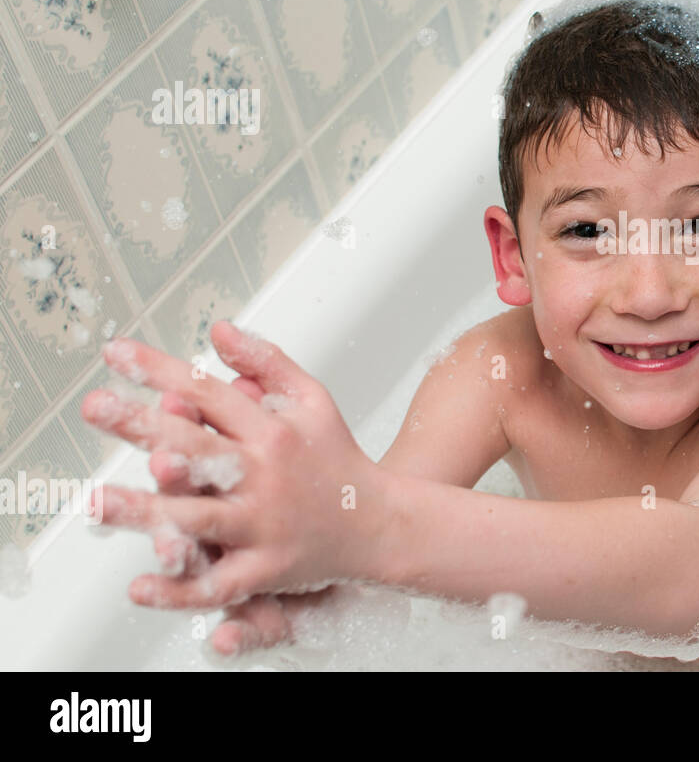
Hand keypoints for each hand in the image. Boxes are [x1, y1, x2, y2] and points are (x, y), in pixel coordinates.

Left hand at [81, 321, 378, 613]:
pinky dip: (179, 589)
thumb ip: (266, 363)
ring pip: (199, 516)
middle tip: (96, 407)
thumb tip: (217, 329)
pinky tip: (139, 586)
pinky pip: (219, 583)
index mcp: (273, 429)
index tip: (116, 352)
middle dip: (141, 424)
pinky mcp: (268, 568)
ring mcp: (266, 523)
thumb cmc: (337, 459)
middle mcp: (267, 473)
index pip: (208, 392)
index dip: (160, 369)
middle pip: (197, 446)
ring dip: (146, 509)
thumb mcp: (312, 400)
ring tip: (97, 502)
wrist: (382, 524)